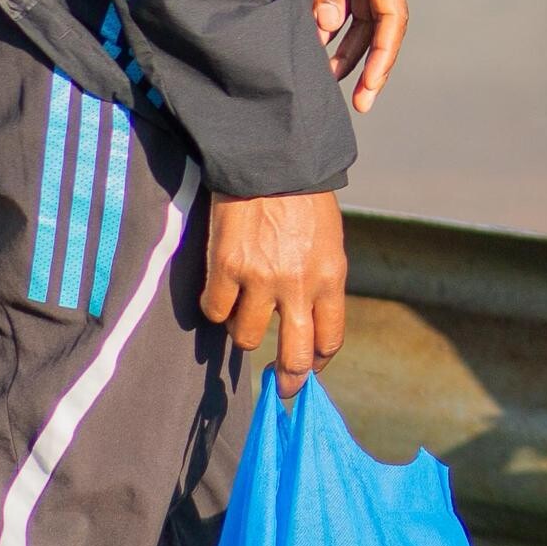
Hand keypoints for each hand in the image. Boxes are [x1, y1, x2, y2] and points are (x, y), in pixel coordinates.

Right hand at [201, 189, 346, 392]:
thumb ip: (319, 280)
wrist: (271, 157)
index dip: (318, 362)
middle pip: (295, 357)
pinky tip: (219, 290)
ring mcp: (261, 279)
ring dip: (243, 331)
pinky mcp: (226, 268)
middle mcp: (299, 285)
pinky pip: (214, 312)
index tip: (309, 369)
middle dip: (288, 380)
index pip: (330, 339)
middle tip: (281, 388)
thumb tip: (306, 320)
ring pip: (246, 338)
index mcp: (331, 275)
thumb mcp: (327, 239)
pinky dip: (215, 307)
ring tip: (243, 311)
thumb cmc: (303, 196)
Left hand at [312, 0, 407, 110]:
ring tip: (329, 78)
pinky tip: (320, 49)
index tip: (371, 87)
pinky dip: (337, 31)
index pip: (392, 16)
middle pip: (383, 25)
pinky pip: (348, 8)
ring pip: (365, 21)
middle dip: (371, 63)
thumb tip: (328, 28)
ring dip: (350, 51)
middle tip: (359, 101)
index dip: (384, 55)